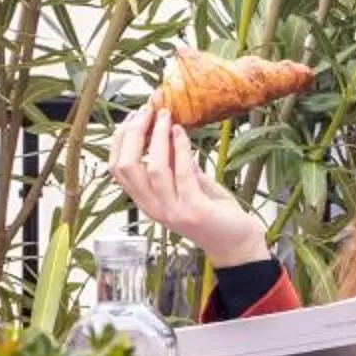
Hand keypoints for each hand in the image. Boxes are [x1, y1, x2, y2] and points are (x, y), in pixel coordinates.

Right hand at [108, 103, 270, 262]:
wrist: (237, 244)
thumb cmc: (214, 214)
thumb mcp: (189, 185)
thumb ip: (176, 165)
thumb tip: (167, 132)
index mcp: (147, 202)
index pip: (118, 169)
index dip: (121, 140)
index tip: (134, 117)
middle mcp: (154, 208)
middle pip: (126, 167)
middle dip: (133, 134)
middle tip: (147, 112)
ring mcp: (172, 211)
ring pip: (152, 168)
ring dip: (157, 137)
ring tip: (166, 117)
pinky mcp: (194, 210)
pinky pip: (182, 173)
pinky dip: (180, 148)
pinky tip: (181, 133)